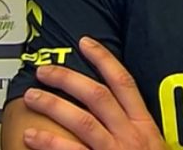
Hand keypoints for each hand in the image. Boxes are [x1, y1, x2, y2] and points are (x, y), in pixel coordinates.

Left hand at [21, 36, 164, 149]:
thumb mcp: (152, 147)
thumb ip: (134, 128)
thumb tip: (115, 109)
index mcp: (145, 125)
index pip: (124, 82)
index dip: (104, 59)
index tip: (85, 42)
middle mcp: (131, 135)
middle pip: (97, 95)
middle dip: (68, 78)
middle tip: (44, 70)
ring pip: (82, 120)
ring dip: (53, 105)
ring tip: (31, 97)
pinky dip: (50, 144)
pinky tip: (31, 137)